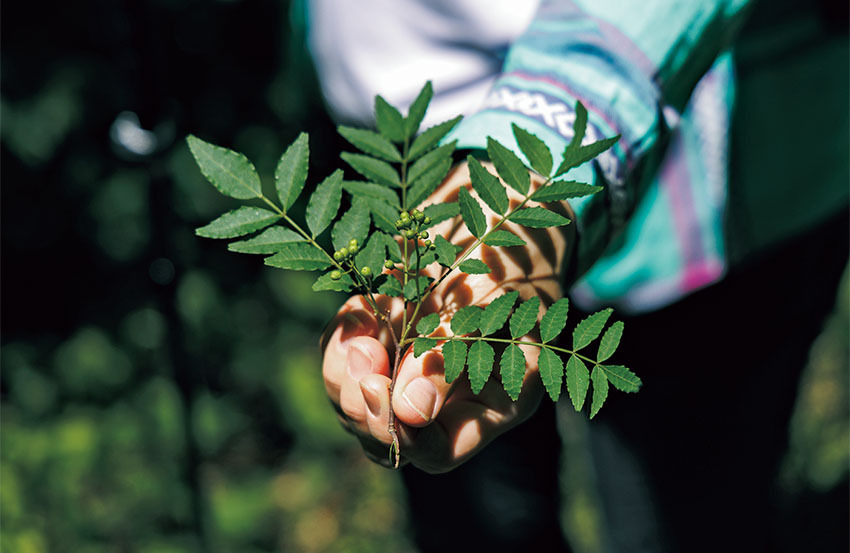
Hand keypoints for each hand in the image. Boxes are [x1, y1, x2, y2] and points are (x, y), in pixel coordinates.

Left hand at [320, 162, 574, 472]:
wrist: (497, 203)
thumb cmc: (513, 251)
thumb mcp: (494, 301)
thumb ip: (455, 353)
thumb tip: (411, 410)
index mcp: (489, 402)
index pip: (436, 452)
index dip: (404, 437)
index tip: (379, 390)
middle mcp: (445, 394)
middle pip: (386, 437)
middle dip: (363, 407)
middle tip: (361, 359)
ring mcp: (409, 365)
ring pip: (356, 401)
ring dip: (344, 375)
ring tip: (360, 334)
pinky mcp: (384, 335)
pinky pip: (346, 357)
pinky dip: (343, 341)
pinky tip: (359, 312)